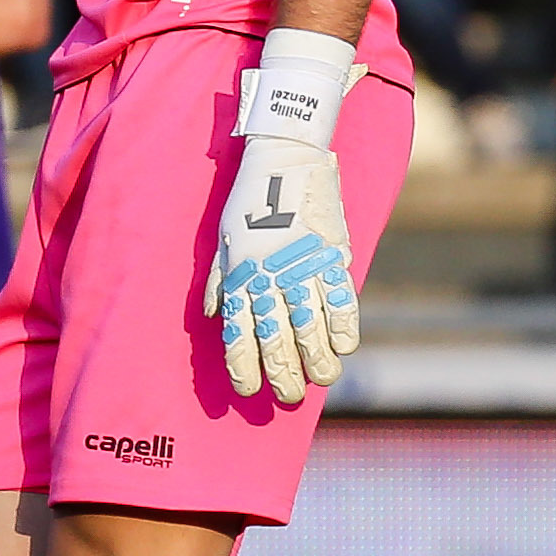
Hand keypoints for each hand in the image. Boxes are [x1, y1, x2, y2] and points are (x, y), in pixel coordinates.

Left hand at [204, 134, 358, 405]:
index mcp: (241, 276)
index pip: (239, 335)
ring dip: (317, 362)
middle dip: (282, 375)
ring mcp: (303, 269)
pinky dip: (343, 328)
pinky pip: (341, 301)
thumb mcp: (223, 240)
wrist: (284, 158)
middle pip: (277, 341)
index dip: (244, 368)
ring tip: (322, 380)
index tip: (249, 391)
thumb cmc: (247, 200)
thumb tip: (212, 317)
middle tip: (287, 398)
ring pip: (311, 329)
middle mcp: (270, 279)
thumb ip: (221, 281)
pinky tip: (343, 347)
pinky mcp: (332, 255)